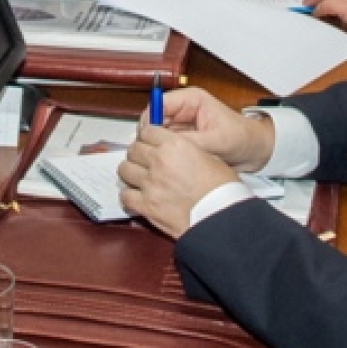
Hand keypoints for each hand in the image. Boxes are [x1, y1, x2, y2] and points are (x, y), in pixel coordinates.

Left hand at [118, 123, 240, 237]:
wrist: (221, 216)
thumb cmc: (222, 188)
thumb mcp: (210, 157)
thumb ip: (186, 149)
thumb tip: (174, 149)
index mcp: (175, 145)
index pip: (147, 131)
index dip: (148, 137)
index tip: (150, 143)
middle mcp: (159, 161)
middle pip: (134, 149)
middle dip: (138, 154)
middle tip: (145, 161)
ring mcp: (150, 183)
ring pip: (124, 169)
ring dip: (131, 172)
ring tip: (139, 178)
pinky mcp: (146, 206)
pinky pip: (125, 195)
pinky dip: (129, 196)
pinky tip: (138, 197)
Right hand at [153, 87, 275, 169]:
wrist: (255, 150)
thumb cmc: (243, 138)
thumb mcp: (218, 140)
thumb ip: (192, 142)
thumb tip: (169, 147)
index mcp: (190, 100)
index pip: (158, 105)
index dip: (150, 122)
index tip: (148, 139)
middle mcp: (183, 110)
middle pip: (154, 121)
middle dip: (152, 138)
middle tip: (153, 155)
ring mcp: (182, 125)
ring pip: (158, 136)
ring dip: (159, 148)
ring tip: (162, 162)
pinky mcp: (183, 139)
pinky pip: (167, 146)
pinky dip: (166, 155)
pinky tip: (169, 164)